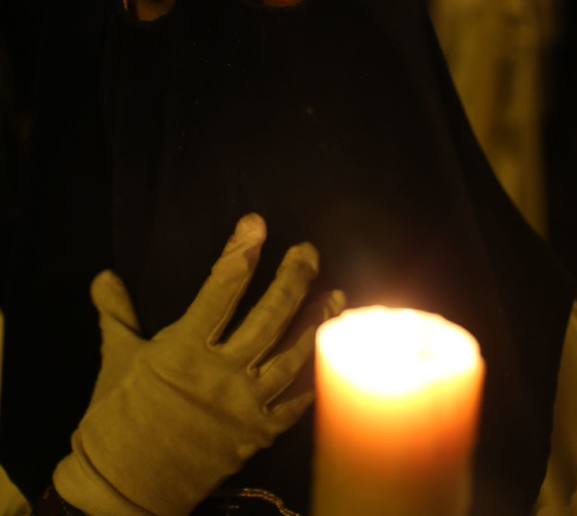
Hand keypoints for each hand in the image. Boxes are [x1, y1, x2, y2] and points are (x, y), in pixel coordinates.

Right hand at [54, 214, 344, 515]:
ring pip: (292, 356)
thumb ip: (116, 313)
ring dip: (317, 323)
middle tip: (310, 251)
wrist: (123, 489)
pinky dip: (313, 378)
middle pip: (268, 316)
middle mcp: (219, 373)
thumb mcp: (116, 358)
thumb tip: (104, 276)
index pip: (220, 289)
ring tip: (336, 296)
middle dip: (293, 279)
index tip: (256, 224)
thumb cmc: (115, 418)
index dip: (240, 252)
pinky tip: (331, 356)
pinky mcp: (255, 434)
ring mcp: (243, 405)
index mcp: (182, 350)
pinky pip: (294, 403)